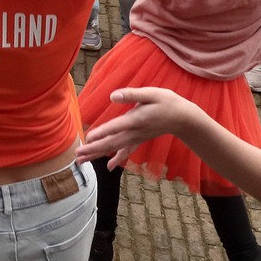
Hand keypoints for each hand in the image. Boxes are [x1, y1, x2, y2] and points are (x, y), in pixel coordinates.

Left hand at [73, 88, 196, 169]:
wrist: (184, 118)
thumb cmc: (168, 102)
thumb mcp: (151, 93)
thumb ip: (131, 95)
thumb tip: (113, 95)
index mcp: (135, 120)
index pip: (115, 127)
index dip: (101, 133)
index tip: (87, 139)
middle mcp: (134, 132)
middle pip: (111, 143)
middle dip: (93, 150)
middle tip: (76, 157)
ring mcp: (137, 138)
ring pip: (114, 149)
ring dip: (98, 155)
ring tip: (81, 161)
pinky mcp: (139, 140)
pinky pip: (126, 152)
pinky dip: (117, 159)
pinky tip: (109, 167)